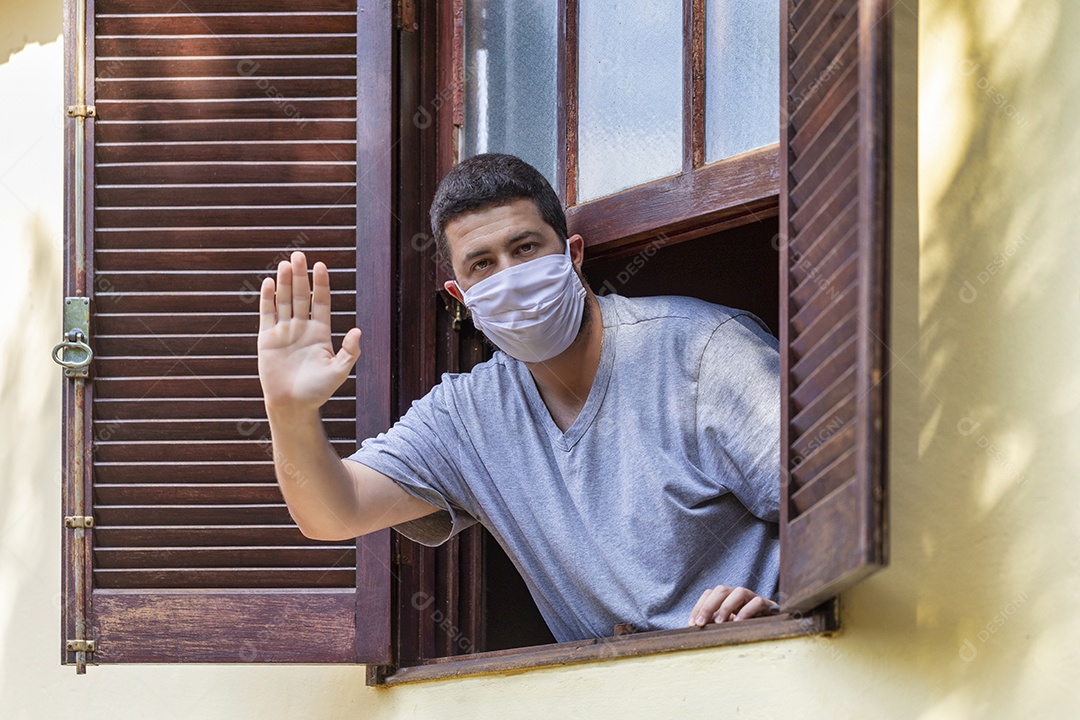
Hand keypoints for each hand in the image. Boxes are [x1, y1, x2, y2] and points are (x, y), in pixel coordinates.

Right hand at [257, 251, 361, 411]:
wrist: (292, 405)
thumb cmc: (317, 391)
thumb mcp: (338, 371)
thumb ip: (349, 351)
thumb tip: (358, 331)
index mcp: (320, 332)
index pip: (320, 302)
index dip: (320, 284)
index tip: (321, 266)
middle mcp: (302, 328)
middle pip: (301, 296)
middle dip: (300, 276)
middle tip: (299, 255)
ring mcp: (284, 332)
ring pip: (284, 301)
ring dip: (284, 282)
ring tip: (285, 263)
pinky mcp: (267, 339)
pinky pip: (267, 314)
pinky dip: (267, 299)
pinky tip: (268, 283)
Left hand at [687, 585, 778, 626]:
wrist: (772, 626)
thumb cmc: (745, 626)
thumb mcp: (727, 625)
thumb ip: (714, 624)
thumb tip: (694, 630)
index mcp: (727, 597)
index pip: (709, 593)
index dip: (699, 607)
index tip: (692, 624)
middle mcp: (738, 594)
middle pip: (721, 590)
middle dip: (708, 606)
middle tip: (701, 623)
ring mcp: (752, 598)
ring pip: (739, 591)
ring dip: (726, 607)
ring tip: (720, 623)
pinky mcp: (766, 605)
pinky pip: (757, 602)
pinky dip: (747, 611)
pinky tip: (739, 622)